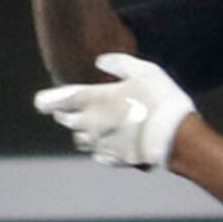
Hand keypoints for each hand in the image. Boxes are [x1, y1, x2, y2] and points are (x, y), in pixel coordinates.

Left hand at [34, 53, 195, 167]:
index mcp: (92, 100)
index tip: (44, 101)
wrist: (178, 138)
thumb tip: (99, 61)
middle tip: (72, 106)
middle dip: (65, 113)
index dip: (46, 100)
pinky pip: (98, 155)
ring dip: (82, 131)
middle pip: (65, 121)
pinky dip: (100, 147)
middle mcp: (90, 124)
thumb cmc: (160, 99)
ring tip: (95, 123)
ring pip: (79, 140)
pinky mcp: (115, 160)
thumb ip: (118, 63)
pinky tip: (112, 140)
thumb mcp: (143, 70)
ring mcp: (101, 145)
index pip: (54, 102)